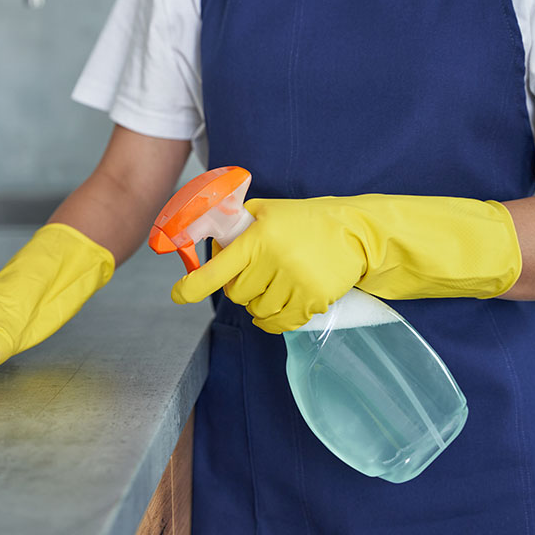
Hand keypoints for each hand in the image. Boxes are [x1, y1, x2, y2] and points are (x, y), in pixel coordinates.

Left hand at [171, 194, 520, 333]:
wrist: (355, 232)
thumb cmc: (306, 221)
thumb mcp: (268, 211)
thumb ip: (237, 223)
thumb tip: (205, 236)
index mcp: (257, 239)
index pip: (217, 269)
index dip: (192, 286)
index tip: (178, 294)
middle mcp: (274, 262)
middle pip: (236, 294)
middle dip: (240, 287)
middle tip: (256, 273)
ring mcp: (295, 283)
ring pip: (257, 311)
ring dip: (259, 304)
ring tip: (274, 284)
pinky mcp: (313, 300)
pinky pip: (280, 323)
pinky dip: (273, 320)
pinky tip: (278, 307)